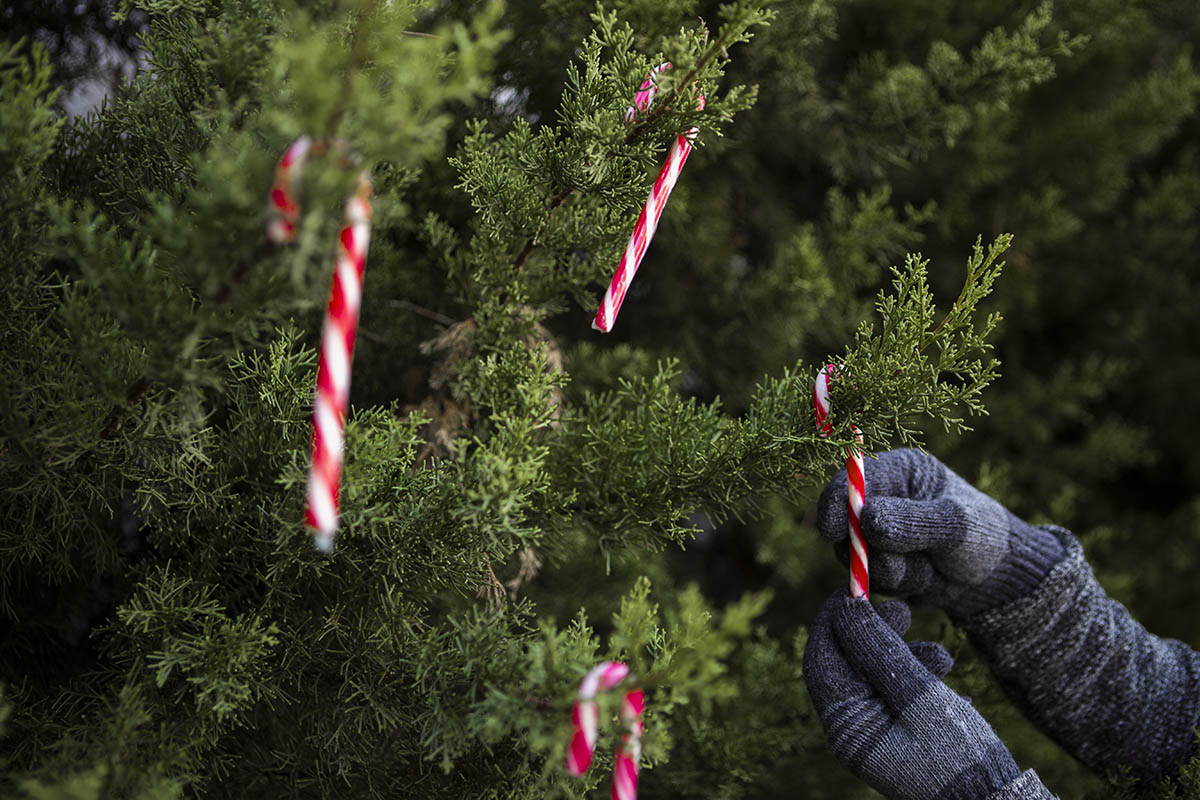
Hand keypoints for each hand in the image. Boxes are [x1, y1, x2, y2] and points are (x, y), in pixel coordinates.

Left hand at [803, 592, 1020, 799]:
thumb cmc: (959, 758)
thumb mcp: (920, 696)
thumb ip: (880, 652)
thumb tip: (847, 609)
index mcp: (845, 727)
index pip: (821, 658)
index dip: (836, 619)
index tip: (856, 587)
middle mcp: (851, 731)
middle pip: (846, 663)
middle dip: (872, 631)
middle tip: (902, 607)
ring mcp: (874, 733)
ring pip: (875, 675)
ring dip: (903, 654)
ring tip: (943, 657)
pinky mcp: (898, 733)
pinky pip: (896, 692)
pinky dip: (917, 675)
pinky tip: (947, 674)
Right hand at [817, 448, 1065, 616]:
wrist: (1001, 578)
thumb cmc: (984, 534)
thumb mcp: (954, 523)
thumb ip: (911, 521)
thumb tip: (866, 520)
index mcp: (897, 472)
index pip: (850, 483)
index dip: (834, 504)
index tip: (831, 531)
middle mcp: (882, 500)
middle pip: (844, 525)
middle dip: (868, 550)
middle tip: (897, 565)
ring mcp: (880, 535)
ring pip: (858, 558)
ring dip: (893, 571)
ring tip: (928, 568)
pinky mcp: (882, 564)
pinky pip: (873, 580)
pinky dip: (902, 584)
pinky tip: (928, 577)